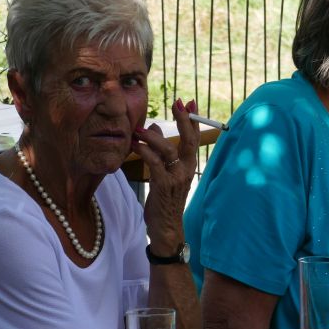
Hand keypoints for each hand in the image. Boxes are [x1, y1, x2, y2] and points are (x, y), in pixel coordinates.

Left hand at [133, 99, 199, 250]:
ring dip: (154, 137)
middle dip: (183, 120)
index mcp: (188, 165)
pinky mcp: (164, 186)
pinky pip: (155, 164)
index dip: (192, 119)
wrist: (166, 227)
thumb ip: (160, 150)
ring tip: (139, 129)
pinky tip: (135, 145)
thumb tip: (155, 126)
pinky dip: (144, 152)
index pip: (193, 138)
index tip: (189, 101)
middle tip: (177, 103)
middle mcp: (186, 169)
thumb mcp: (164, 173)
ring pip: (169, 150)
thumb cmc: (164, 200)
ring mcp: (176, 178)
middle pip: (188, 140)